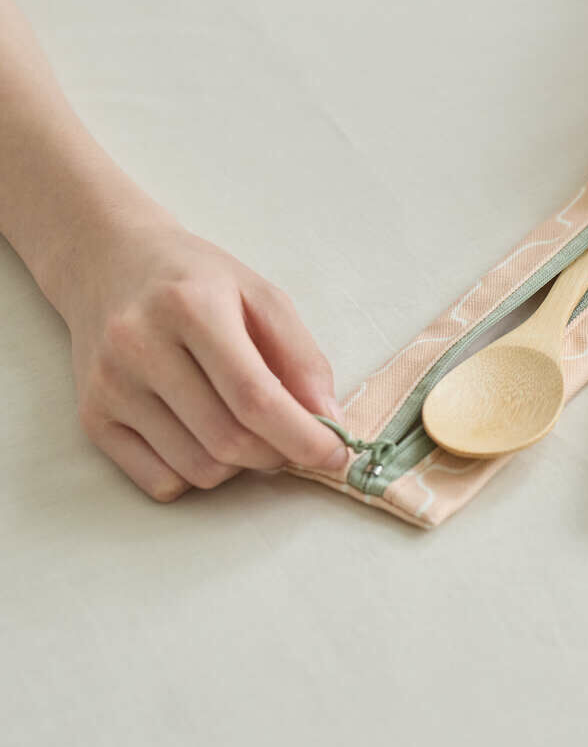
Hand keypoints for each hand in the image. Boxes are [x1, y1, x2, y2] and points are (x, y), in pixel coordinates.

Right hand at [58, 211, 347, 500]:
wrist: (109, 264)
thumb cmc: (196, 281)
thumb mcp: (261, 296)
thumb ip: (302, 357)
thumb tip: (326, 418)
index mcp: (191, 307)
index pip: (254, 396)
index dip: (303, 436)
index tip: (335, 454)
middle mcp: (140, 347)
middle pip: (228, 440)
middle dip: (278, 453)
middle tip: (292, 436)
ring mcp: (110, 386)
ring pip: (199, 469)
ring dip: (241, 465)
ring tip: (246, 426)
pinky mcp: (93, 418)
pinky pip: (162, 482)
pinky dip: (199, 474)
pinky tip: (204, 435)